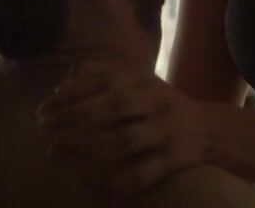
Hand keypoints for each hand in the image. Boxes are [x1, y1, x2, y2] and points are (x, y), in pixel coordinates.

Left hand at [36, 61, 212, 196]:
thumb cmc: (160, 104)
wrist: (210, 129)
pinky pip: (140, 175)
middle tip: (43, 130)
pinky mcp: (174, 161)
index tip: (43, 108)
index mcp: (144, 82)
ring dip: (85, 149)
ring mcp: (166, 133)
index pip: (103, 81)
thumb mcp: (137, 80)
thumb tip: (65, 82)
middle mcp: (156, 103)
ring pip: (123, 142)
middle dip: (72, 119)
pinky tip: (85, 179)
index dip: (70, 94)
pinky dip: (111, 181)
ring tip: (54, 151)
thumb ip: (103, 74)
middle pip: (111, 109)